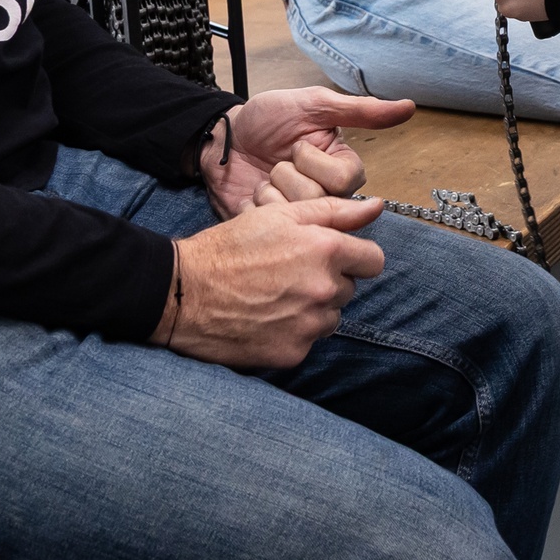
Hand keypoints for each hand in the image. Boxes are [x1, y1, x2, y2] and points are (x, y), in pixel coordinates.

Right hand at [156, 197, 385, 368]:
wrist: (183, 292)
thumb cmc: (230, 247)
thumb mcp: (280, 215)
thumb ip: (335, 211)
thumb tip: (376, 207)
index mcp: (326, 251)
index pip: (373, 260)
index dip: (354, 256)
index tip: (332, 257)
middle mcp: (324, 290)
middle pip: (349, 289)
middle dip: (328, 280)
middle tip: (289, 273)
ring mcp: (309, 325)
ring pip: (331, 317)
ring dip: (313, 308)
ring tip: (275, 296)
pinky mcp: (293, 353)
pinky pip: (308, 341)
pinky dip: (293, 332)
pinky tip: (265, 318)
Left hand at [202, 86, 415, 217]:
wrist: (223, 138)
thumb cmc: (268, 119)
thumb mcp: (313, 105)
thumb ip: (360, 110)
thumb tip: (409, 106)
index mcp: (342, 170)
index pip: (345, 180)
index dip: (314, 162)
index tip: (297, 145)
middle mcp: (326, 198)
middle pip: (319, 201)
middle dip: (288, 173)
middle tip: (276, 161)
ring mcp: (299, 217)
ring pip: (294, 214)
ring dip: (269, 188)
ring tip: (263, 178)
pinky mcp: (272, 232)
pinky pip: (270, 228)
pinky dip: (253, 206)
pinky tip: (249, 195)